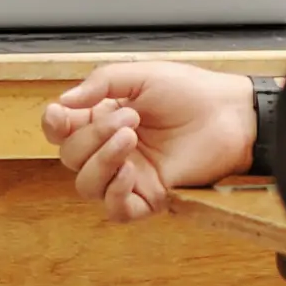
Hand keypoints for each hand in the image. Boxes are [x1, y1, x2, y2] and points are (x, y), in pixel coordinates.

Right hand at [40, 62, 258, 219]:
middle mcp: (110, 149)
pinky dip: (114, 194)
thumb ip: (100, 84)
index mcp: (102, 118)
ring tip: (131, 137)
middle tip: (129, 117)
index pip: (61, 130)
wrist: (230, 114)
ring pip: (86, 185)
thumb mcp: (141, 75)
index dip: (54, 125)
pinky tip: (128, 172)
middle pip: (70, 157)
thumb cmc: (191, 92)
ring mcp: (128, 175)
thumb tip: (63, 102)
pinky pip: (116, 210)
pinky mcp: (149, 197)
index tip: (61, 114)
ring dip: (100, 161)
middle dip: (92, 136)